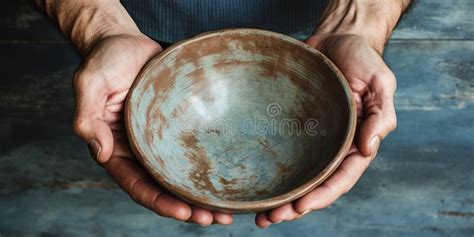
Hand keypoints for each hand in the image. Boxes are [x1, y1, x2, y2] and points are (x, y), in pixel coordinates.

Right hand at [73, 34, 232, 225]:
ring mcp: (161, 140)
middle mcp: (140, 150)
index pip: (137, 185)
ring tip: (228, 210)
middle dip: (187, 207)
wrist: (125, 41)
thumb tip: (99, 152)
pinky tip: (230, 175)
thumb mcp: (90, 84)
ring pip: (182, 175)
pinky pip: (194, 150)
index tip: (184, 212)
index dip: (160, 202)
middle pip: (164, 187)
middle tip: (214, 218)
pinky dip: (209, 167)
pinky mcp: (178, 126)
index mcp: (116, 149)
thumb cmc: (105, 61)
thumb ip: (88, 117)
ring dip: (203, 195)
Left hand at [255, 34, 396, 227]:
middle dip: (295, 205)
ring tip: (259, 214)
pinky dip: (271, 169)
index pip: (341, 177)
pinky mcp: (292, 125)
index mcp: (356, 141)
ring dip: (280, 196)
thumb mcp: (381, 84)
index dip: (321, 195)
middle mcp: (332, 145)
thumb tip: (369, 148)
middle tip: (271, 219)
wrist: (338, 38)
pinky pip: (282, 151)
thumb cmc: (363, 59)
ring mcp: (312, 137)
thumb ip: (381, 116)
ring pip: (296, 174)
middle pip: (315, 184)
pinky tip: (254, 182)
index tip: (300, 208)